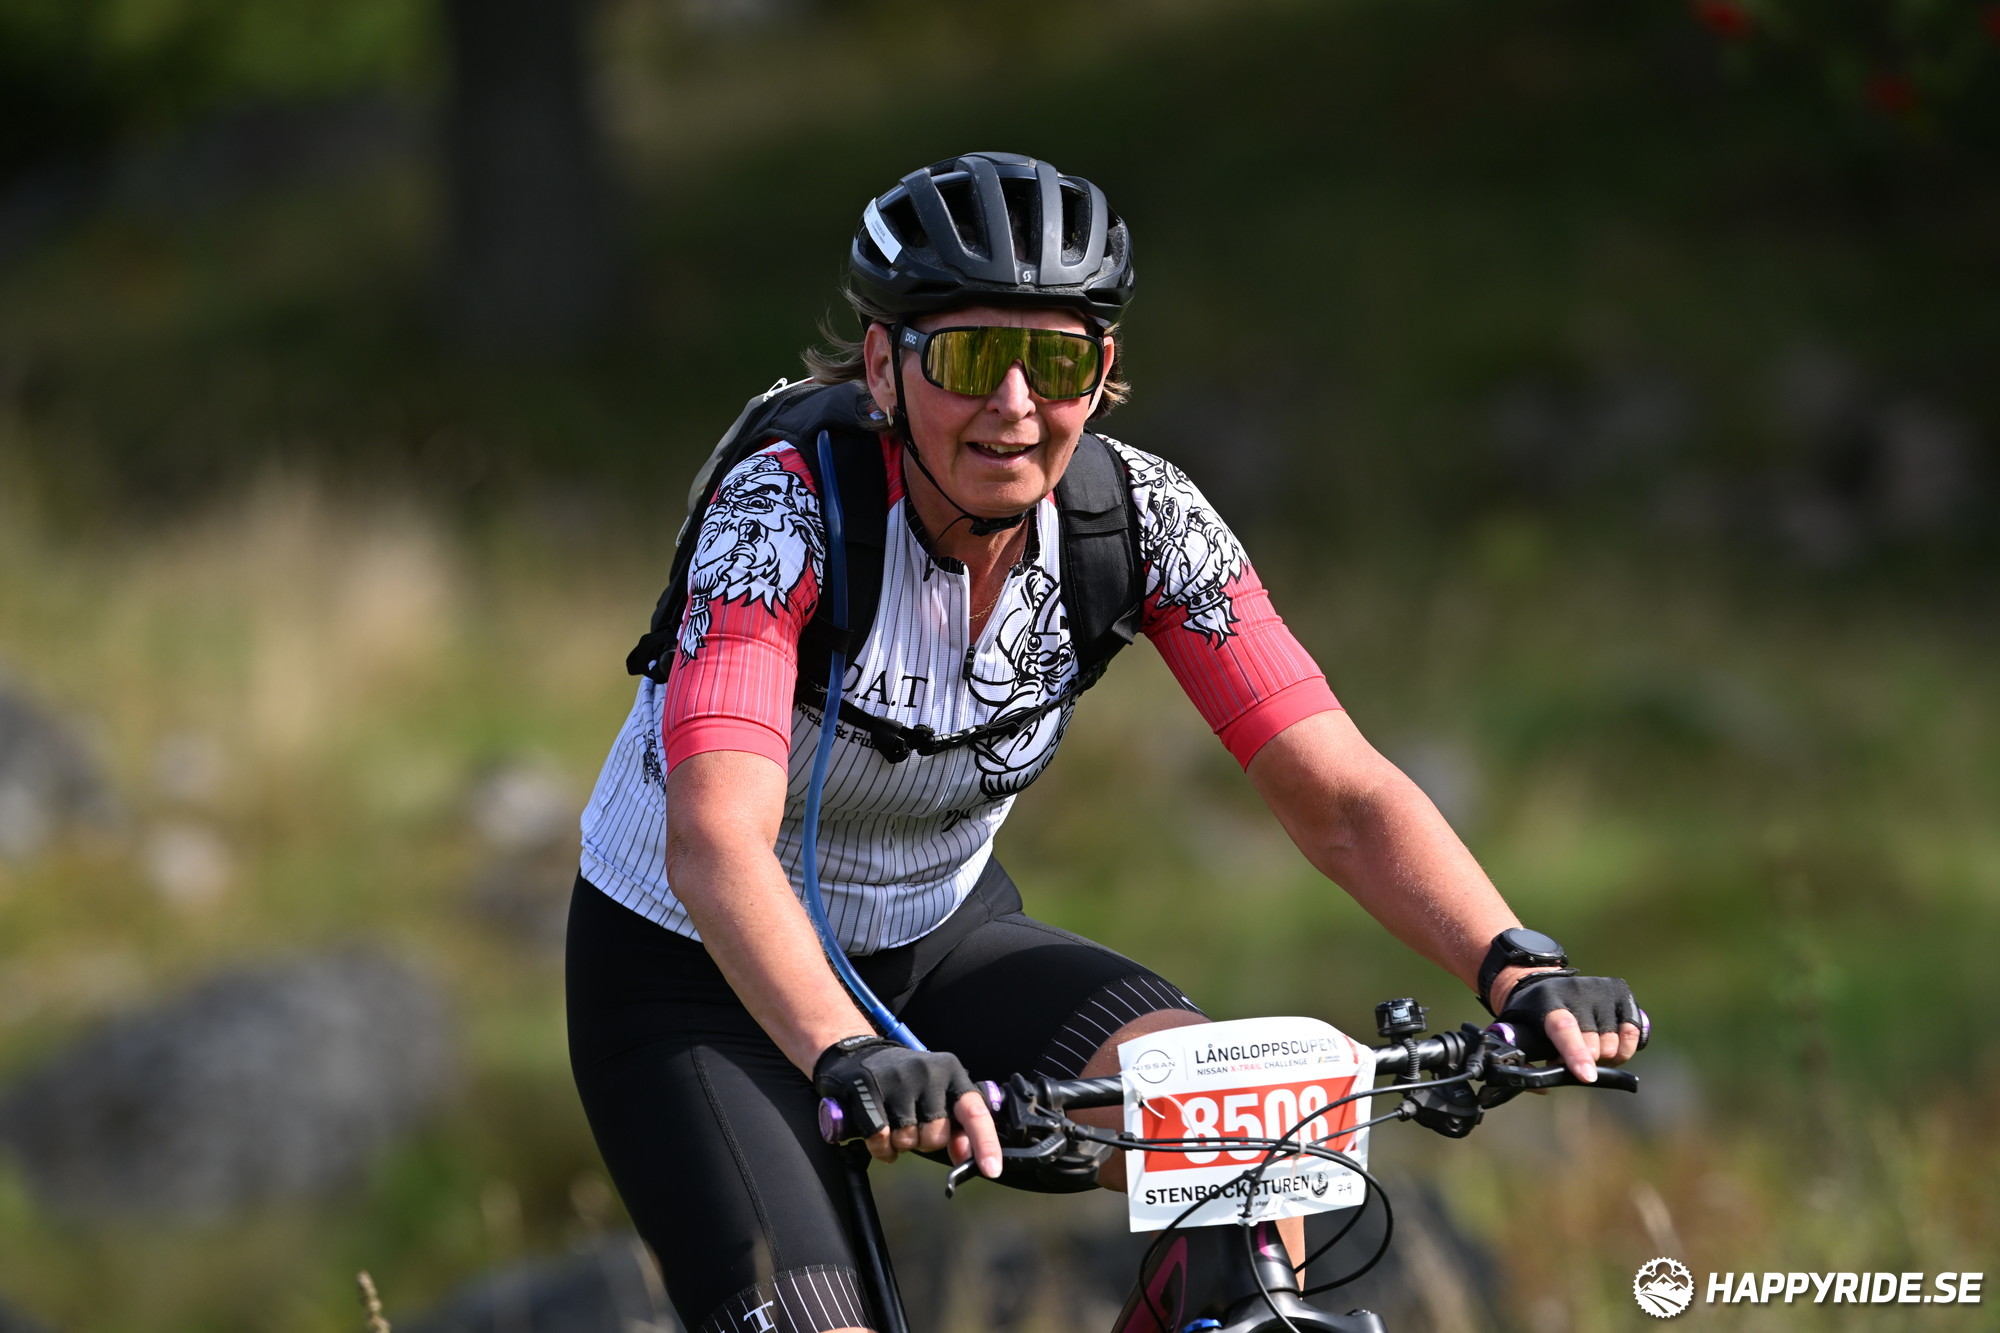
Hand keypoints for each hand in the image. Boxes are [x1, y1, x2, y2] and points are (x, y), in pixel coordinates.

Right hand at [813, 1037, 1001, 1177]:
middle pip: (936, 1135)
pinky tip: (880, 1137)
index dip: (985, 1142)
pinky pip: (880, 1139)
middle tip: (914, 1124)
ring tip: (895, 1123)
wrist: (859, 1055)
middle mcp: (927, 1072)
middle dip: (925, 1141)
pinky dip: (881, 1148)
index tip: (992, 1169)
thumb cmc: (906, 1082)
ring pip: (907, 1140)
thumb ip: (957, 1125)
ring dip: (901, 1144)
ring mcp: (897, 1079)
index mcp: (951, 1073)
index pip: (974, 1111)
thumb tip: (966, 1156)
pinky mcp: (868, 1088)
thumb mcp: (938, 1094)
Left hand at [1493, 973, 1643, 1082]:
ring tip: (1589, 1052)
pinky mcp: (1620, 992)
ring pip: (1614, 1043)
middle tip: (1572, 1062)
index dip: (1576, 1055)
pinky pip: (1633, 1032)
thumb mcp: (1514, 1033)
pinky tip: (1610, 1046)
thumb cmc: (1529, 1016)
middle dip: (1585, 1063)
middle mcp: (1577, 991)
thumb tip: (1545, 1089)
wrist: (1541, 983)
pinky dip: (1625, 1048)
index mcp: (1547, 1001)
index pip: (1564, 1029)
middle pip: (1594, 1044)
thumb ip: (1523, 1063)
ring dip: (1605, 1058)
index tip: (1587, 1077)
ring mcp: (1601, 990)